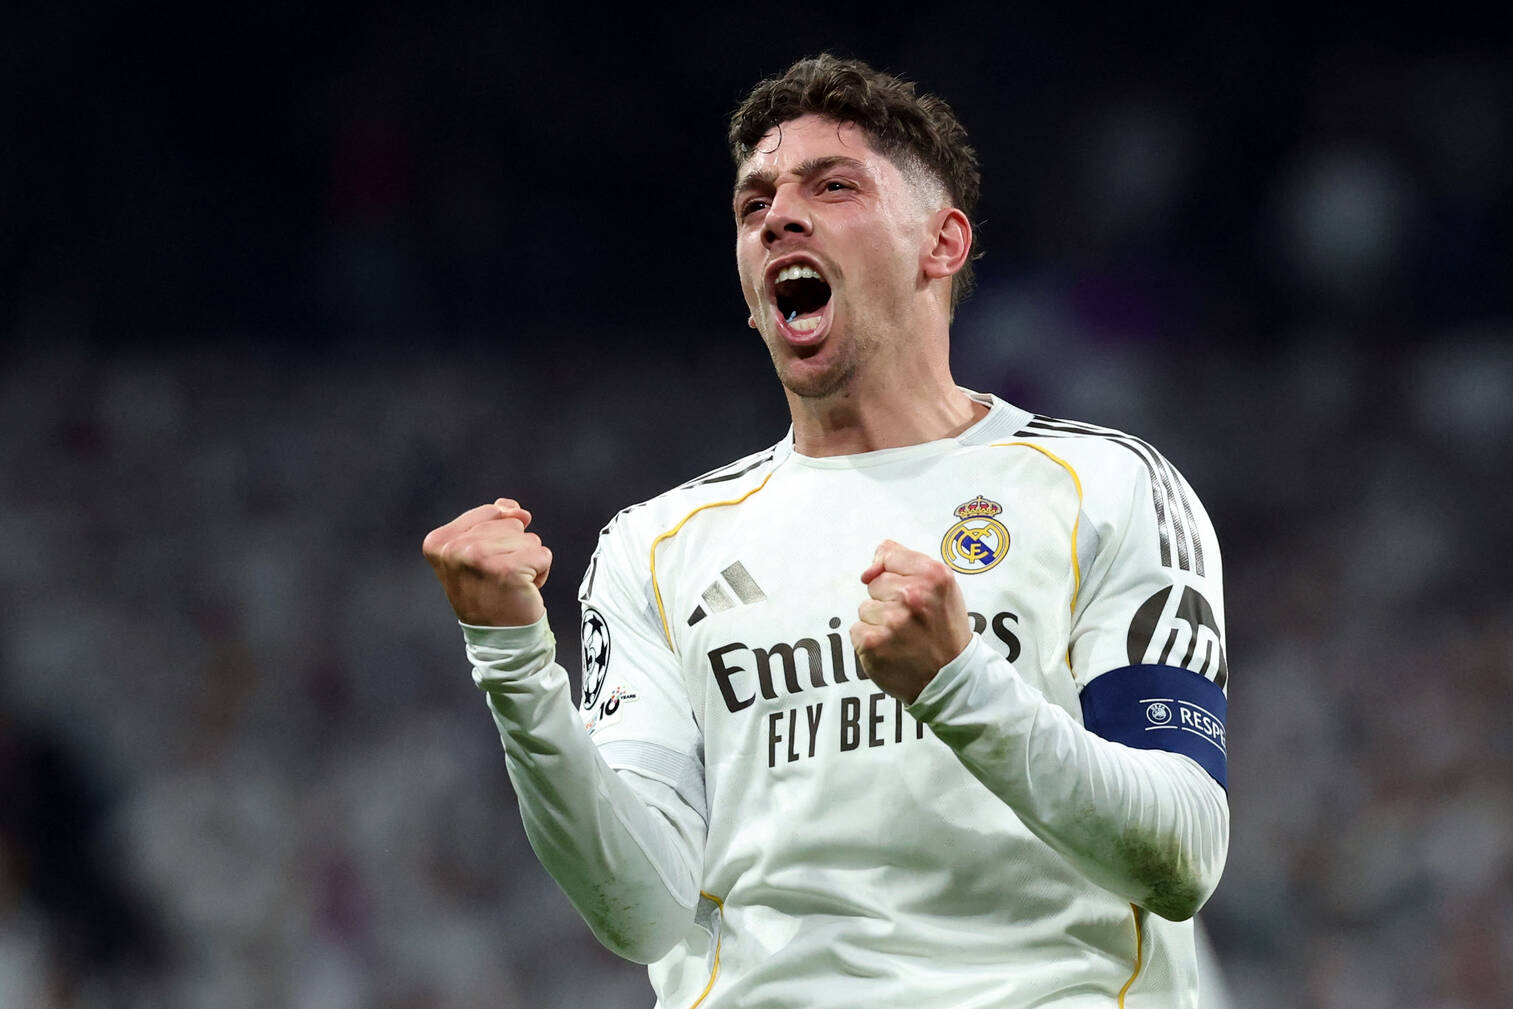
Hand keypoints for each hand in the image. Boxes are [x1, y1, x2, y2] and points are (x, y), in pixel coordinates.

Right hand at [422, 498, 552, 625]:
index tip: (486, 566)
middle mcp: (454, 547)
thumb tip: (518, 510)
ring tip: (509, 584)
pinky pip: (543, 555)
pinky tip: (523, 590)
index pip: (491, 512)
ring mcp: (479, 557)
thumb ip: (495, 521)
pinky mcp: (508, 570)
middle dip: (515, 550)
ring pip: (529, 538)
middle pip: (511, 524)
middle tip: (498, 578)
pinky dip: (541, 572)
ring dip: (528, 561)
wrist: (498, 637)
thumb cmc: (490, 593)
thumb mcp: (479, 551)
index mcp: (439, 541)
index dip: (500, 538)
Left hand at [851, 540, 971, 702]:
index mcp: (933, 575)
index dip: (894, 575)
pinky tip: (892, 650)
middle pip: (875, 583)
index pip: (888, 556)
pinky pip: (857, 630)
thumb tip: (872, 564)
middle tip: (912, 621)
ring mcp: (892, 620)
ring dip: (879, 622)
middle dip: (888, 600)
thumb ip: (907, 561)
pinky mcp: (873, 643)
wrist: (950, 678)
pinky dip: (870, 642)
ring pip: (865, 608)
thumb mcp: (942, 587)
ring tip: (904, 637)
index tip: (908, 593)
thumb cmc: (944, 630)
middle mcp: (913, 595)